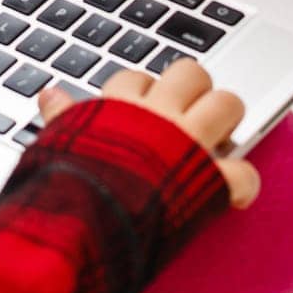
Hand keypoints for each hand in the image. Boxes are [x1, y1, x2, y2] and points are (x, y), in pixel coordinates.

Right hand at [37, 57, 260, 207]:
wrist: (88, 219)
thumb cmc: (71, 182)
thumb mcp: (59, 143)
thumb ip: (61, 118)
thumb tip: (49, 95)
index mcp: (121, 109)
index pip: (136, 78)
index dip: (142, 90)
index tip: (142, 105)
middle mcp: (160, 118)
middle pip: (190, 73)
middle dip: (194, 89)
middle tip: (190, 110)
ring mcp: (189, 145)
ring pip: (227, 103)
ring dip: (225, 119)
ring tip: (219, 135)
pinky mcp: (211, 179)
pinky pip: (243, 172)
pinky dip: (242, 184)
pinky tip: (234, 191)